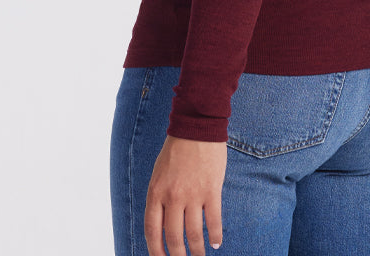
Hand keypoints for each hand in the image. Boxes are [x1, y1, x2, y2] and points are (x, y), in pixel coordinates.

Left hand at [145, 133, 226, 255]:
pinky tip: (216, 242)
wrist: (196, 127)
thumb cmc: (176, 150)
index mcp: (156, 192)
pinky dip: (215, 235)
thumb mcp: (158, 174)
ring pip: (194, 234)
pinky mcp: (211, 190)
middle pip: (174, 238)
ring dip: (198, 250)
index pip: (152, 231)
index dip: (156, 251)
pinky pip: (213, 220)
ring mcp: (193, 194)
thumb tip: (162, 224)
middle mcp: (172, 196)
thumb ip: (159, 198)